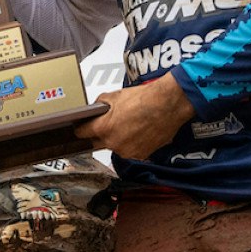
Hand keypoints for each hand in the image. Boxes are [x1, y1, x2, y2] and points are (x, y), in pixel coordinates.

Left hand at [76, 77, 195, 161]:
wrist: (168, 105)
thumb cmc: (145, 99)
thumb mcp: (115, 96)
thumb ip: (100, 105)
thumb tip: (95, 109)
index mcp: (103, 128)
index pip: (82, 133)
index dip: (82, 129)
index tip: (82, 128)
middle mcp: (113, 143)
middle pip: (98, 142)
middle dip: (101, 134)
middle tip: (110, 124)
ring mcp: (127, 151)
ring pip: (115, 147)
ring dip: (118, 139)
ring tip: (130, 125)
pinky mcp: (140, 155)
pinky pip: (130, 151)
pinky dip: (132, 144)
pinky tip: (139, 132)